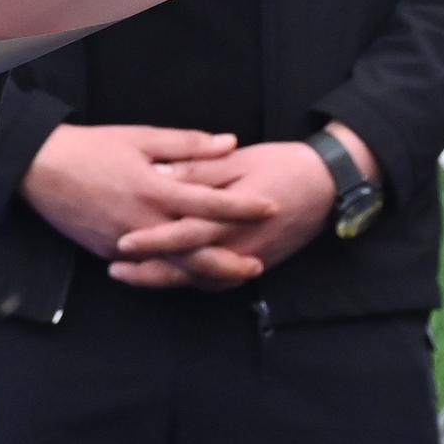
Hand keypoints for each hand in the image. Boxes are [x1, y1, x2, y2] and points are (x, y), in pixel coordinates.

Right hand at [17, 123, 246, 263]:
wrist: (37, 169)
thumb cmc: (90, 148)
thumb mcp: (141, 137)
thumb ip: (189, 144)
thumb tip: (230, 143)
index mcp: (155, 189)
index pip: (211, 203)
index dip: (245, 206)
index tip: (272, 207)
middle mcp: (143, 223)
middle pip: (198, 254)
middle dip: (231, 263)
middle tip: (257, 264)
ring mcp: (124, 243)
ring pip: (173, 269)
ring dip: (205, 274)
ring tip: (230, 274)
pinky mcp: (108, 253)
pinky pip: (146, 267)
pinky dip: (171, 271)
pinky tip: (188, 271)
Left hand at [106, 136, 350, 289]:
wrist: (329, 184)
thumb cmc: (282, 165)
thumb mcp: (237, 161)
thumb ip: (199, 171)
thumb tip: (160, 174)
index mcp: (233, 215)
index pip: (186, 233)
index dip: (154, 240)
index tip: (122, 243)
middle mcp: (241, 244)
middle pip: (189, 267)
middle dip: (150, 271)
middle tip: (114, 269)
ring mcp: (251, 258)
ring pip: (202, 280)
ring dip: (165, 281)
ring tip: (131, 276)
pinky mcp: (258, 264)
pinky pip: (221, 282)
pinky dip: (192, 283)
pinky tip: (169, 278)